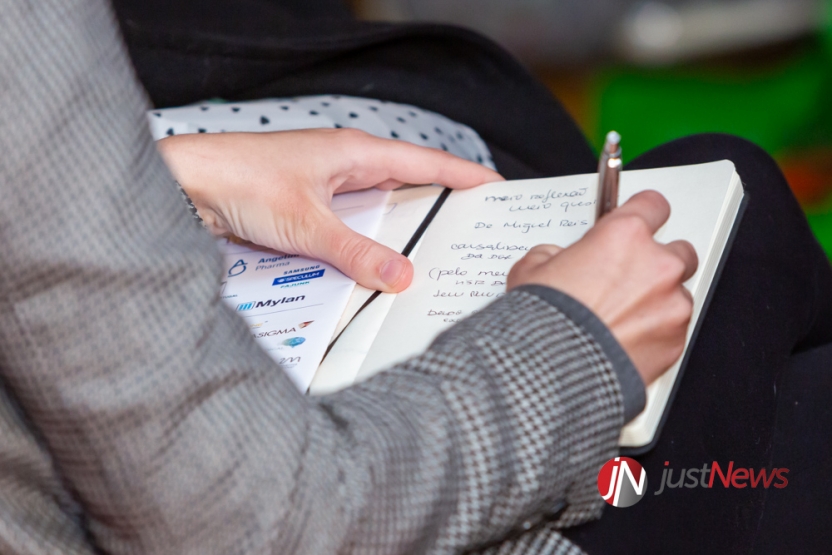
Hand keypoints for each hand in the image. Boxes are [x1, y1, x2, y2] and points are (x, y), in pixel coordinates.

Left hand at [157, 129, 501, 291]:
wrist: (186, 184)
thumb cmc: (240, 179)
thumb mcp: (308, 223)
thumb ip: (357, 252)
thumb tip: (401, 275)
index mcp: (355, 153)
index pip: (425, 163)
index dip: (464, 176)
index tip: (497, 189)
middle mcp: (345, 166)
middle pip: (407, 186)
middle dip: (440, 208)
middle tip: (471, 233)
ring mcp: (326, 187)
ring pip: (378, 209)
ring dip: (399, 231)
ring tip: (430, 257)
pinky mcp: (306, 207)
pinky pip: (350, 226)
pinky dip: (367, 243)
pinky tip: (373, 266)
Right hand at [506, 191, 697, 384]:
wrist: (555, 370)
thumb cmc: (546, 320)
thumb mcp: (531, 270)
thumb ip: (553, 255)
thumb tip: (556, 259)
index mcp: (624, 236)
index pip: (653, 205)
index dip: (644, 212)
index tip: (640, 219)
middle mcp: (657, 265)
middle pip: (679, 250)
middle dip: (657, 262)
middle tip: (629, 277)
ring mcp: (672, 304)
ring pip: (678, 294)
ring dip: (657, 301)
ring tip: (622, 318)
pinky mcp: (676, 340)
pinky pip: (673, 330)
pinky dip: (655, 333)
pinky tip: (625, 340)